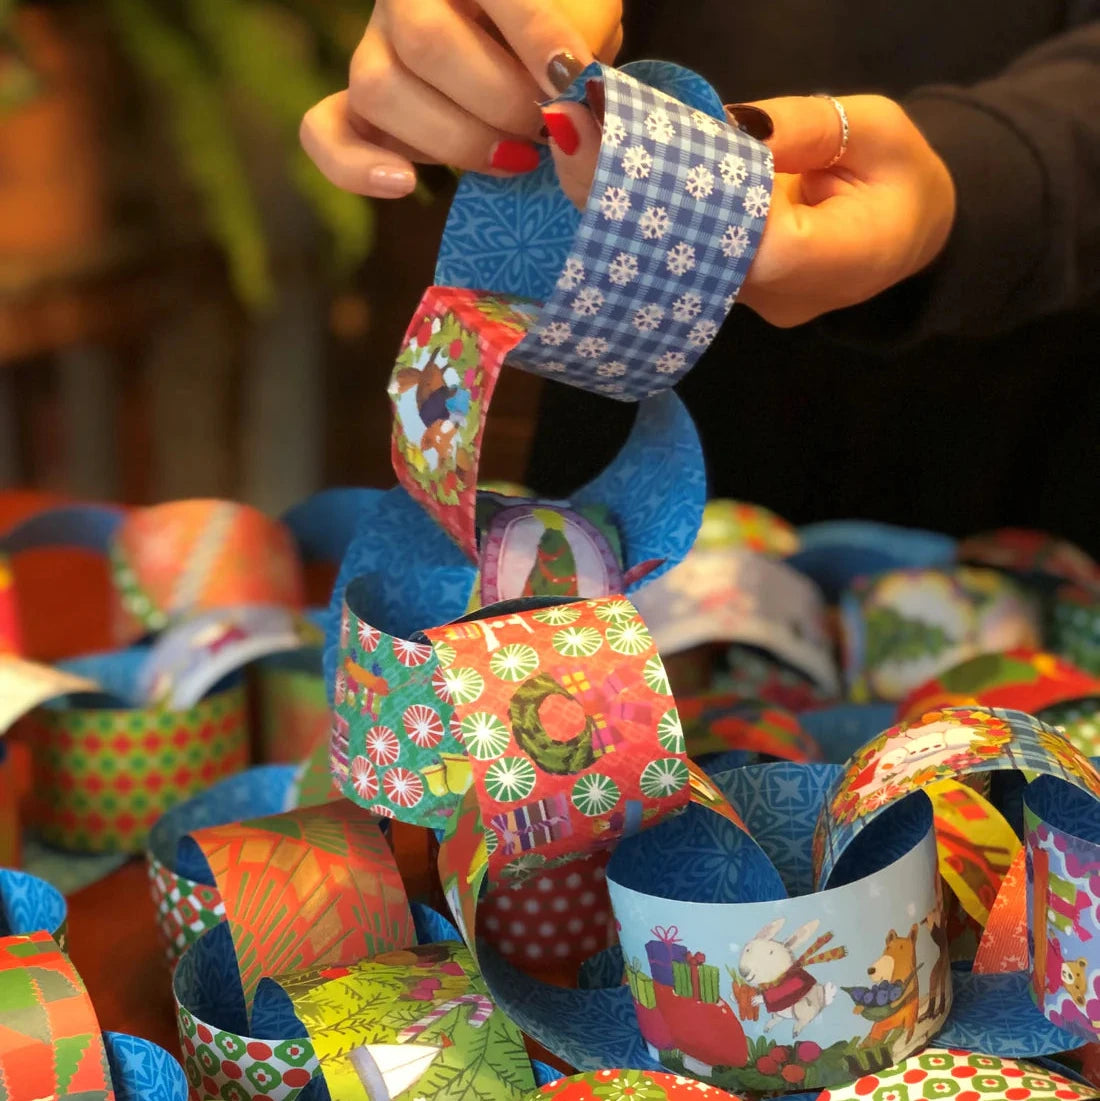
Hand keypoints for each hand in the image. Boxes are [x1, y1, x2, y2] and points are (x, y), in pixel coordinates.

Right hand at [300, 0, 621, 198]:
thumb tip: (575, 104)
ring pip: (379, 90)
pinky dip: (357, 166)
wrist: (539, 57)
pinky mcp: (357, 108)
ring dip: (456, 140)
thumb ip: (585, 42)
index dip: (534, 35)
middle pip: (425, 42)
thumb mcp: (590, 18)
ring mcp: (374, 52)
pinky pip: (324, 132)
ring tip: (515, 156)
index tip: (574, 77)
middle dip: (498, 101)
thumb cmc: (567, 30)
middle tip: (544, 125)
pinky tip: (406, 183)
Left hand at [539, 93, 955, 324]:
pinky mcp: (732, 294)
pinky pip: (685, 256)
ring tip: (577, 141)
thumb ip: (805, 129)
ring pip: (680, 259)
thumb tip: (727, 125)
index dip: (679, 195)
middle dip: (628, 195)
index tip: (623, 148)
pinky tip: (608, 172)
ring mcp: (750, 303)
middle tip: (573, 133)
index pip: (740, 237)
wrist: (913, 234)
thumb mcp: (875, 129)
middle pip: (691, 254)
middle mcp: (776, 295)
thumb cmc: (904, 178)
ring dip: (627, 204)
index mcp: (828, 259)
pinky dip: (651, 216)